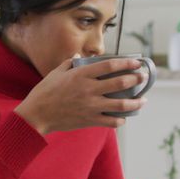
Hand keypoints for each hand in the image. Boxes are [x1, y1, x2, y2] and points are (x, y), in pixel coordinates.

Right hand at [14, 57, 147, 134]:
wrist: (37, 115)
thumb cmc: (44, 92)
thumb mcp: (56, 73)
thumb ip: (69, 63)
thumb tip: (78, 57)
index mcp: (81, 75)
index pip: (110, 66)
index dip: (126, 63)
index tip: (136, 62)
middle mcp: (89, 90)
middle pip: (120, 83)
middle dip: (136, 80)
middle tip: (142, 78)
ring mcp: (91, 106)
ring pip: (121, 104)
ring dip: (135, 102)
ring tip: (142, 100)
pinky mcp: (89, 120)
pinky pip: (111, 121)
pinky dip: (120, 120)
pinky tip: (124, 117)